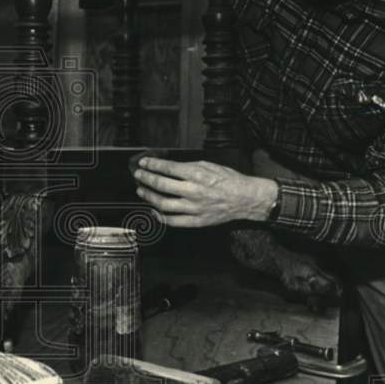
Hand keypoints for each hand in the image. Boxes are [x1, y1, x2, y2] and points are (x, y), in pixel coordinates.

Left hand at [133, 157, 278, 227]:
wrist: (245, 198)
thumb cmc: (229, 180)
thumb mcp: (210, 165)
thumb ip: (189, 167)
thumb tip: (170, 167)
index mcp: (197, 175)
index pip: (168, 168)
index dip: (153, 164)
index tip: (144, 162)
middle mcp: (193, 191)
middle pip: (161, 185)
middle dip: (146, 179)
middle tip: (138, 175)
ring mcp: (194, 208)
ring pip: (164, 204)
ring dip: (149, 197)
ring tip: (141, 191)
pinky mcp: (197, 221)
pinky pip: (174, 221)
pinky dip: (161, 217)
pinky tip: (154, 211)